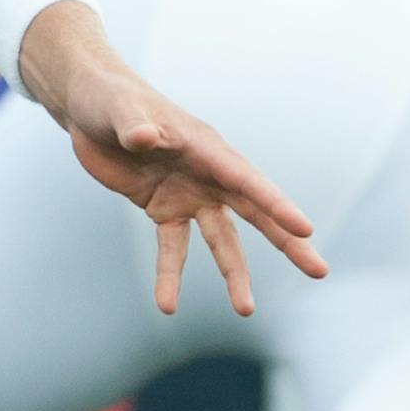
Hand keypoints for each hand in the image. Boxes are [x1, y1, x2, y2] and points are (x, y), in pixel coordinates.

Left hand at [20, 2, 328, 315]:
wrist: (90, 109)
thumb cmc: (111, 100)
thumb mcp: (119, 108)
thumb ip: (133, 124)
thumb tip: (143, 137)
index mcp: (205, 147)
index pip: (246, 179)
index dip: (275, 204)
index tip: (305, 229)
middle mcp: (207, 174)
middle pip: (254, 212)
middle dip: (286, 240)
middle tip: (319, 270)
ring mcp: (189, 195)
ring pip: (221, 239)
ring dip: (233, 273)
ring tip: (245, 310)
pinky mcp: (164, 209)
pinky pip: (173, 248)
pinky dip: (170, 276)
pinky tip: (167, 306)